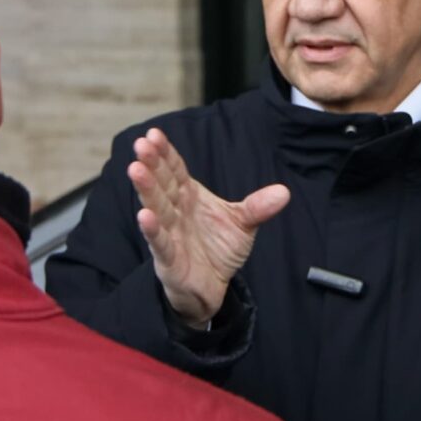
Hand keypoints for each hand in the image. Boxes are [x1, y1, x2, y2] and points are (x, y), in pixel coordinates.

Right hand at [128, 128, 289, 327]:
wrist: (213, 286)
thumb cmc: (219, 249)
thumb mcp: (243, 224)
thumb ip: (258, 207)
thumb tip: (284, 192)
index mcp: (189, 196)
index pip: (175, 170)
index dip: (166, 153)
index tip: (154, 134)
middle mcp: (175, 211)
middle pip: (162, 184)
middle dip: (152, 164)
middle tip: (141, 145)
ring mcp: (169, 233)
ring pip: (156, 208)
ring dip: (146, 190)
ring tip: (136, 169)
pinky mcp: (168, 259)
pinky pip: (159, 242)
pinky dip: (152, 230)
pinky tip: (144, 215)